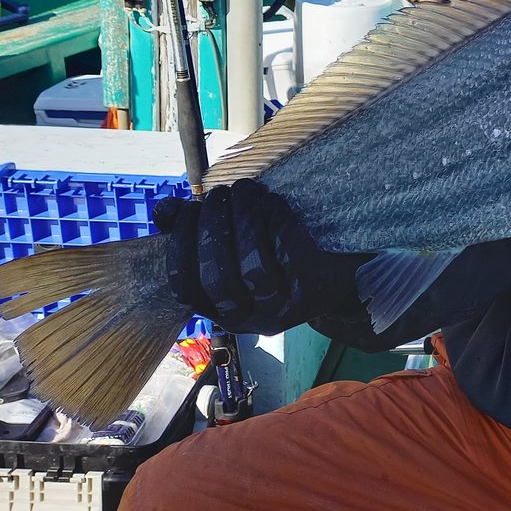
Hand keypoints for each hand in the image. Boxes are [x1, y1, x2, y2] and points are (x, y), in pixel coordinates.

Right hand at [153, 178, 370, 334]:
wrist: (346, 277)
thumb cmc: (284, 256)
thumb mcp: (239, 248)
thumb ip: (199, 231)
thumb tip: (164, 210)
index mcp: (224, 312)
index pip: (186, 289)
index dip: (180, 247)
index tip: (186, 211)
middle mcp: (251, 320)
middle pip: (217, 279)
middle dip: (212, 230)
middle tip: (218, 194)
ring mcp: (284, 310)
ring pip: (251, 269)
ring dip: (242, 221)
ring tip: (243, 190)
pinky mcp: (314, 291)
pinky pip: (288, 254)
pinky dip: (275, 221)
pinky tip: (271, 200)